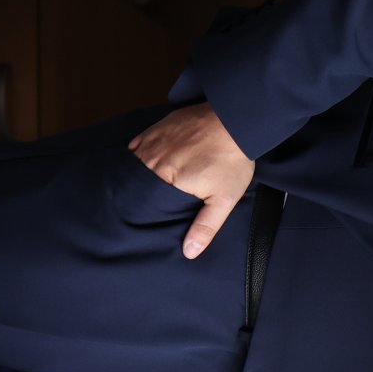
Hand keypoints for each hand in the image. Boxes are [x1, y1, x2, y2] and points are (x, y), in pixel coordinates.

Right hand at [129, 102, 254, 257]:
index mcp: (163, 178)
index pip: (142, 200)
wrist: (236, 120)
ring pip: (136, 161)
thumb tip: (188, 252)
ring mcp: (153, 139)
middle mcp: (152, 158)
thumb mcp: (223, 199)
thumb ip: (205, 226)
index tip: (147, 214)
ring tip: (148, 180)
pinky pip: (140, 142)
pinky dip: (142, 152)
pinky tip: (151, 159)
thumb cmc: (231, 160)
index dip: (144, 208)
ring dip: (139, 171)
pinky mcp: (158, 126)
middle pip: (137, 180)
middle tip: (151, 196)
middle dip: (141, 190)